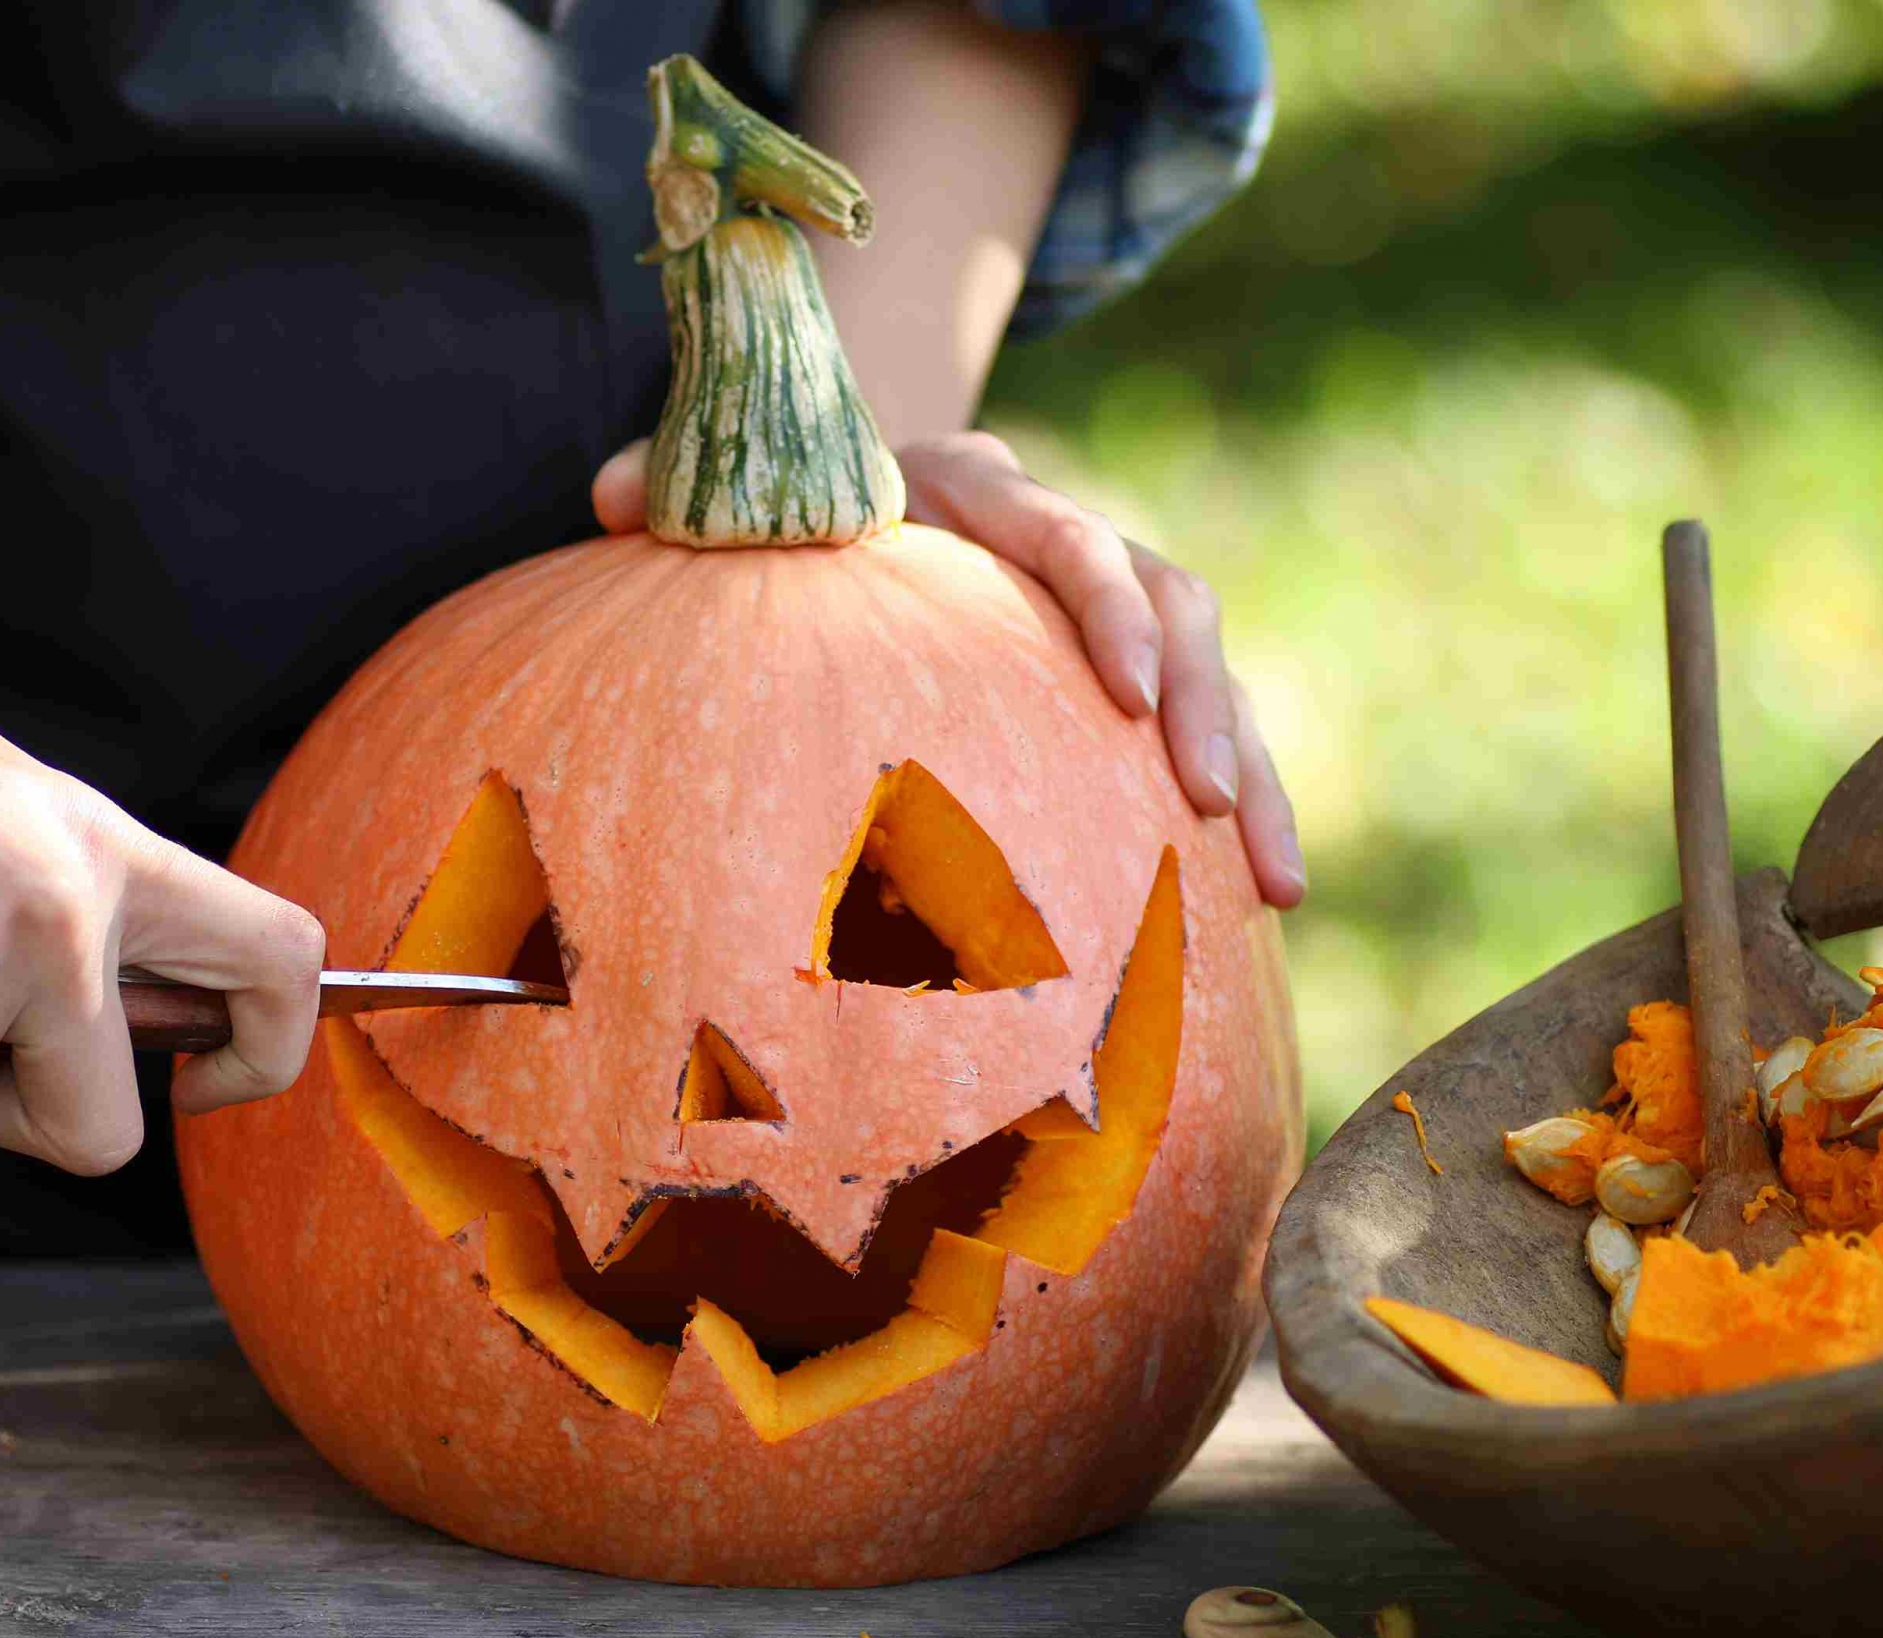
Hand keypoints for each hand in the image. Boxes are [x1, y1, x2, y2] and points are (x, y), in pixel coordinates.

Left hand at [593, 433, 1305, 907]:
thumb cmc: (783, 507)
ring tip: (1274, 884)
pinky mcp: (1122, 673)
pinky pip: (1200, 731)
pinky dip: (1242, 806)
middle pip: (1164, 598)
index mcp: (974, 486)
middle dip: (1199, 702)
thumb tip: (607, 498)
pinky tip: (1260, 907)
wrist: (850, 484)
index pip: (1060, 533)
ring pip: (1208, 672)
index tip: (1126, 689)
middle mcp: (1057, 536)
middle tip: (1208, 799)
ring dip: (1250, 770)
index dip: (1101, 604)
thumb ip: (679, 490)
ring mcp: (1101, 608)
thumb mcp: (731, 491)